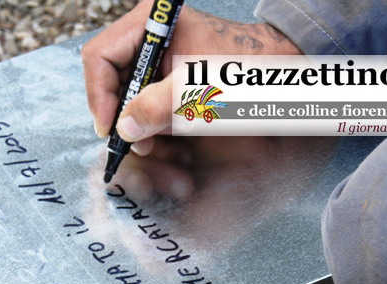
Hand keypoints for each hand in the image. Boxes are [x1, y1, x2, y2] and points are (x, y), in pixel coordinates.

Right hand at [82, 0, 299, 155]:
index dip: (101, 95)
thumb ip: (157, 107)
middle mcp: (150, 41)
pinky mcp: (170, 90)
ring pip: (130, 106)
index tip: (111, 129)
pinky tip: (174, 156)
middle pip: (112, 84)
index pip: (101, 57)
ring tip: (162, 157)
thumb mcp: (199, 90)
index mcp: (153, 23)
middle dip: (124, 120)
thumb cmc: (250, 72)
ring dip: (143, 137)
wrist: (285, 81)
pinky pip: (149, 116)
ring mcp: (160, 67)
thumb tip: (123, 129)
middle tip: (134, 147)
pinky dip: (158, 139)